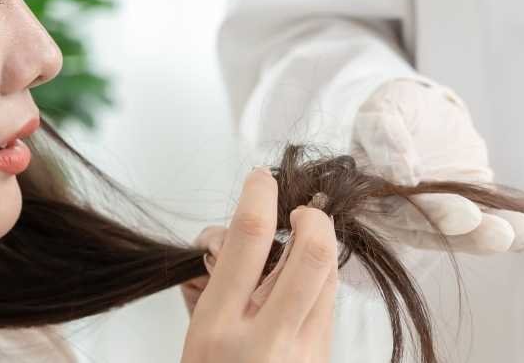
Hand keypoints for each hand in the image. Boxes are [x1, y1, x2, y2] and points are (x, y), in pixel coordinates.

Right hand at [181, 168, 336, 362]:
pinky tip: (295, 291)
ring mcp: (303, 354)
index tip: (261, 179)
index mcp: (220, 328)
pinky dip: (316, 285)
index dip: (260, 194)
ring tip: (294, 251)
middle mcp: (267, 340)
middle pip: (313, 254)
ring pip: (329, 278)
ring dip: (316, 251)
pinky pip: (328, 307)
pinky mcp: (324, 361)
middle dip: (313, 217)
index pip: (250, 239)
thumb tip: (225, 241)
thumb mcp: (194, 338)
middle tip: (299, 209)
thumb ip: (211, 286)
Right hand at [351, 77, 523, 253]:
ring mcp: (437, 215)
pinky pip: (485, 223)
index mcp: (374, 196)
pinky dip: (509, 233)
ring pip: (463, 234)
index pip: (399, 213)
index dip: (431, 216)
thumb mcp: (381, 111)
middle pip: (435, 232)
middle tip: (500, 233)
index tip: (464, 215)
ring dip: (493, 237)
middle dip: (470, 234)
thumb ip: (385, 137)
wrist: (421, 113)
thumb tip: (403, 174)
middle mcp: (402, 215)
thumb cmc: (393, 110)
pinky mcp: (466, 211)